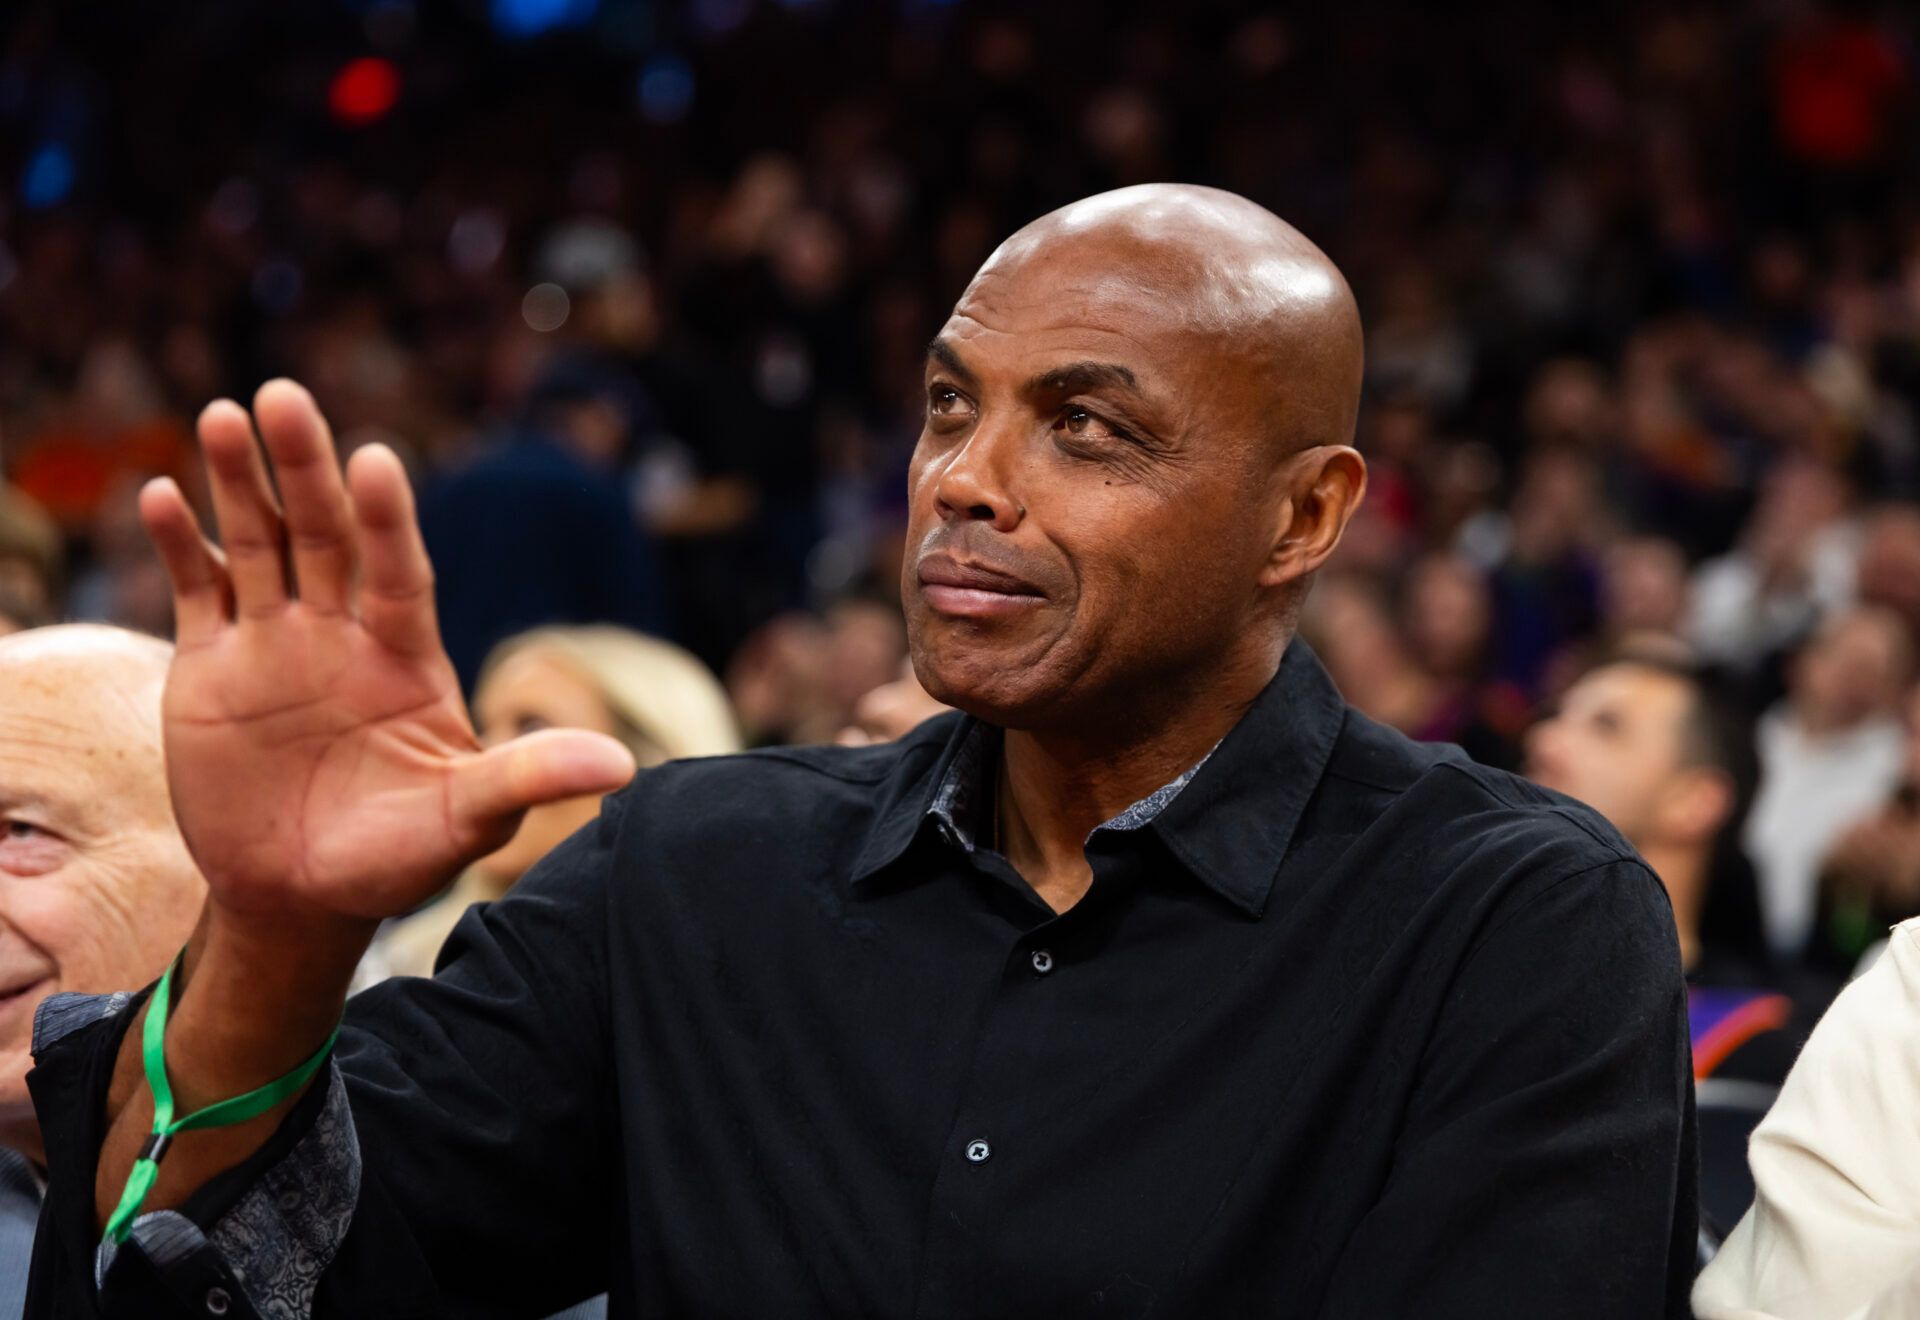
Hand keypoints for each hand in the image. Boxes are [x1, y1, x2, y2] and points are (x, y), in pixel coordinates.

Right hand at [139, 381, 636, 923]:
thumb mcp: (467, 819)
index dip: (389, 521)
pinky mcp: (212, 668)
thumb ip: (529, 777)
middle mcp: (341, 634)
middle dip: (304, 467)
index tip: (379, 461)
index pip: (399, 572)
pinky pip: (199, 591)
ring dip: (240, 484)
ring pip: (259, 545)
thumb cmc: (398, 857)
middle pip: (324, 535)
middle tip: (285, 396)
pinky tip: (162, 495)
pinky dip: (181, 545)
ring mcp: (275, 644)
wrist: (301, 898)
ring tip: (225, 414)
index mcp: (406, 657)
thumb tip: (625, 767)